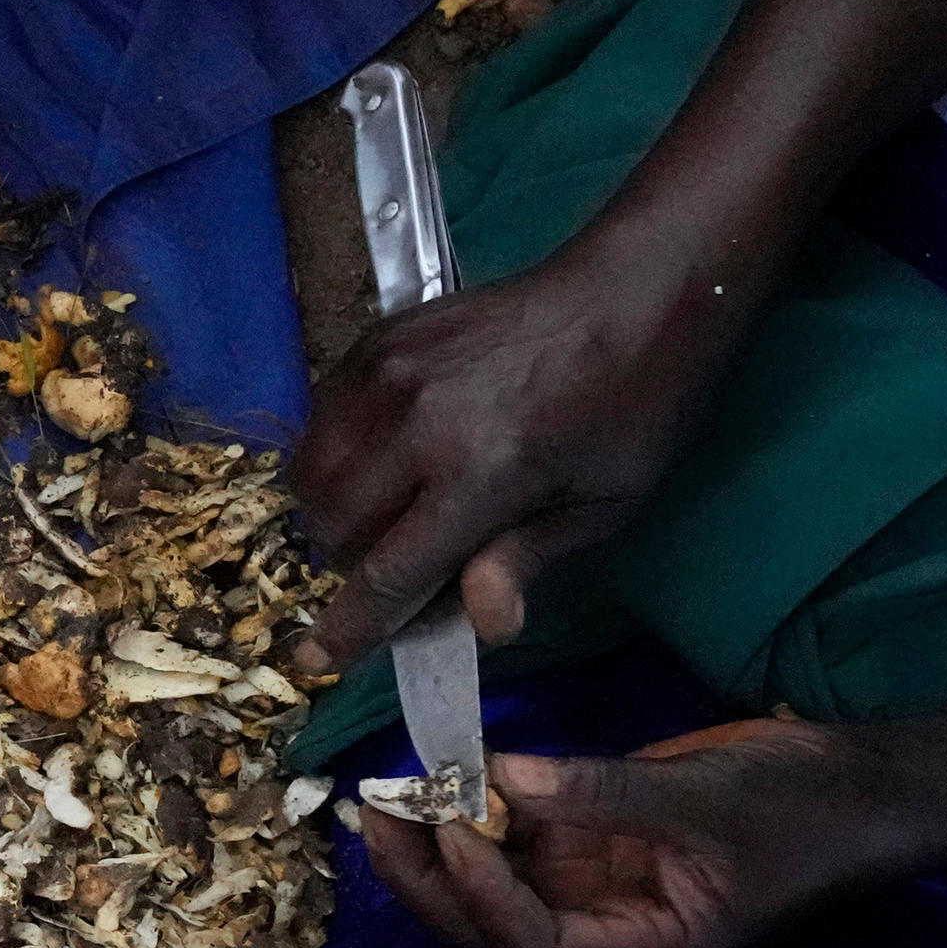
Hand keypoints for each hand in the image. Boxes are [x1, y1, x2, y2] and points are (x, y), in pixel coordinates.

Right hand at [288, 248, 737, 673]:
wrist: (634, 287)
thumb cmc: (636, 406)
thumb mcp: (609, 502)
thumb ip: (531, 558)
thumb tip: (479, 624)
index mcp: (481, 472)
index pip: (388, 572)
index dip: (350, 626)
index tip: (316, 660)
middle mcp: (414, 423)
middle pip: (332, 527)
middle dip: (352, 564)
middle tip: (399, 562)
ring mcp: (384, 374)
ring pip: (310, 473)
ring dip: (334, 511)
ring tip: (387, 511)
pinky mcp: (375, 341)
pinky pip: (320, 419)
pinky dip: (336, 455)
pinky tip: (386, 454)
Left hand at [362, 720, 896, 947]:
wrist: (855, 784)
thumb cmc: (805, 810)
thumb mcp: (710, 799)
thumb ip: (608, 793)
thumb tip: (505, 776)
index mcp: (645, 945)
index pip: (536, 944)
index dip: (483, 896)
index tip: (455, 828)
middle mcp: (605, 924)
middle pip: (489, 924)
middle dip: (429, 876)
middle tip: (385, 811)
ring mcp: (592, 880)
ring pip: (487, 880)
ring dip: (434, 841)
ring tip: (391, 789)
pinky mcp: (588, 835)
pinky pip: (512, 832)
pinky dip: (472, 805)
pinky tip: (440, 768)